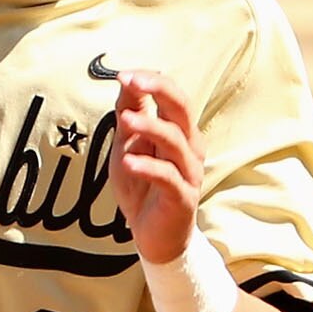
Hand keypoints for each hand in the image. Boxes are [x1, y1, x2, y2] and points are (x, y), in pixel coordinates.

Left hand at [109, 70, 203, 263]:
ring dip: (150, 127)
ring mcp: (188, 172)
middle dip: (159, 90)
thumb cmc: (142, 188)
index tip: (122, 75)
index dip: (150, 81)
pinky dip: (148, 167)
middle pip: (182, 108)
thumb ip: (130, 115)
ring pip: (175, 141)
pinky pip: (168, 178)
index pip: (172, 95)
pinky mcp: (182, 197)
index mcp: (179, 130)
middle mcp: (189, 147)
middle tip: (131, 80)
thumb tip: (125, 81)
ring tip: (125, 120)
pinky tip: (129, 162)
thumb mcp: (129, 146)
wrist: (152, 237)